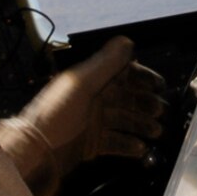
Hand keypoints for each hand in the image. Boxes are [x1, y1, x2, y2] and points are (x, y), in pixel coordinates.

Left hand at [0, 36, 167, 195]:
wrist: (35, 153)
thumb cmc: (56, 116)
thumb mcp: (80, 84)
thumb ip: (105, 63)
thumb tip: (128, 42)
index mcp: (89, 81)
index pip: (122, 74)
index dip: (142, 77)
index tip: (160, 86)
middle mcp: (92, 99)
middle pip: (126, 98)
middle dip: (145, 104)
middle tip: (161, 112)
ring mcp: (92, 123)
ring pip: (124, 121)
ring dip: (141, 125)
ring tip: (157, 132)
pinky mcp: (91, 145)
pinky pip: (115, 143)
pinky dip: (129, 145)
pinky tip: (142, 149)